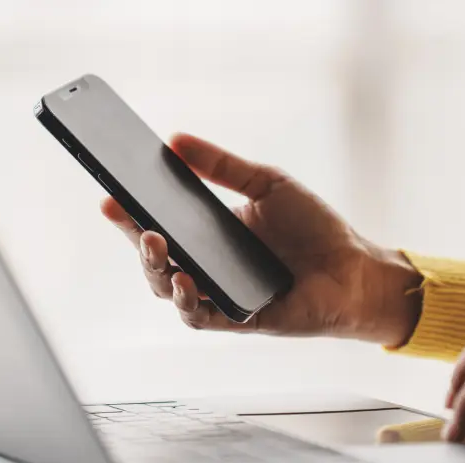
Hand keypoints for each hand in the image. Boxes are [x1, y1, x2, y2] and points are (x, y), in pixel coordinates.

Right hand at [99, 132, 421, 344]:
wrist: (355, 267)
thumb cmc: (314, 228)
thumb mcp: (266, 183)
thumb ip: (221, 165)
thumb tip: (175, 140)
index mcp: (208, 233)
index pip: (158, 223)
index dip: (130, 212)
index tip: (109, 193)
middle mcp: (207, 267)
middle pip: (154, 260)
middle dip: (134, 238)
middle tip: (127, 214)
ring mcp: (219, 295)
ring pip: (168, 290)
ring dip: (155, 268)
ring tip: (154, 243)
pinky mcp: (237, 320)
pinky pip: (200, 317)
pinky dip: (188, 302)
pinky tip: (186, 282)